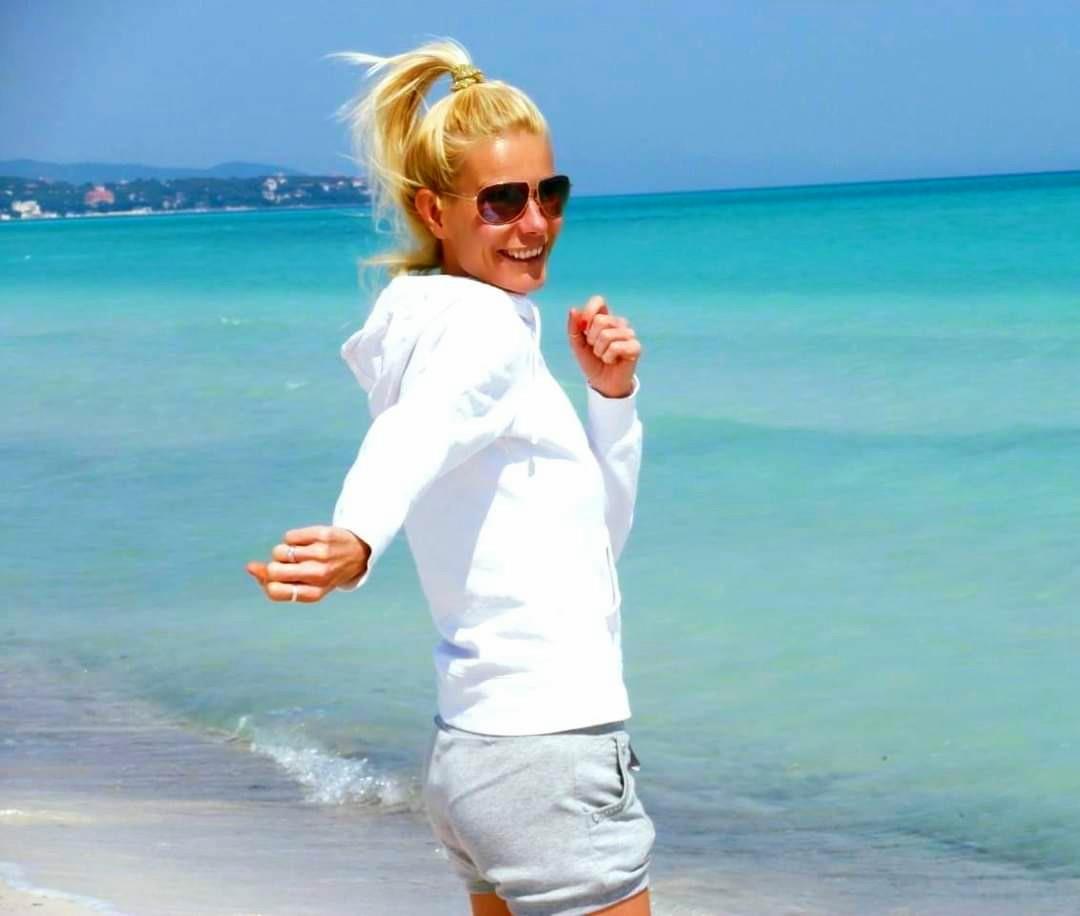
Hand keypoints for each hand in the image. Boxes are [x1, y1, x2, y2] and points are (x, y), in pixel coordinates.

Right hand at [245, 525, 370, 602]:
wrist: (359, 552)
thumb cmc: (325, 572)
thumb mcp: (306, 584)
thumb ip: (278, 581)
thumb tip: (250, 568)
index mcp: (314, 593)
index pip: (275, 592)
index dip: (265, 583)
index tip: (272, 576)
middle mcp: (319, 575)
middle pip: (273, 570)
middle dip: (272, 565)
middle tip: (286, 564)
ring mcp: (322, 554)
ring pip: (279, 551)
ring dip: (283, 551)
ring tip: (298, 553)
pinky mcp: (322, 535)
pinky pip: (289, 536)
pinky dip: (292, 539)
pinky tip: (306, 542)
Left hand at [567, 295, 641, 398]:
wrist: (602, 383)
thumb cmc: (592, 361)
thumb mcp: (577, 344)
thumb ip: (574, 327)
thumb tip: (574, 310)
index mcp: (605, 318)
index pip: (599, 301)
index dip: (589, 311)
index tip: (583, 327)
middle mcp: (618, 322)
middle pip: (600, 320)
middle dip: (591, 339)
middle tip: (595, 349)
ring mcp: (628, 334)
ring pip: (607, 335)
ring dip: (599, 351)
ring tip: (603, 356)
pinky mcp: (635, 346)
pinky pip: (616, 347)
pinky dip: (608, 357)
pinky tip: (612, 360)